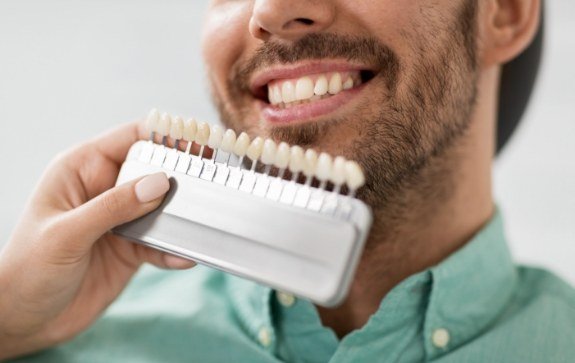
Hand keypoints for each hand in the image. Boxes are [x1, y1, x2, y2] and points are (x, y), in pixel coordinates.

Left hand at [0, 121, 194, 358]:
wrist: (25, 320)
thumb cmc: (27, 270)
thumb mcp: (67, 234)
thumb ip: (113, 207)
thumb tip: (159, 183)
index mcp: (82, 170)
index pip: (130, 138)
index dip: (165, 135)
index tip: (198, 142)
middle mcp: (105, 189)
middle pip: (154, 170)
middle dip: (182, 177)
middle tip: (211, 184)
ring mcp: (121, 219)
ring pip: (163, 207)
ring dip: (182, 216)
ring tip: (201, 223)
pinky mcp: (132, 247)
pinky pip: (162, 242)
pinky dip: (175, 249)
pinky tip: (183, 257)